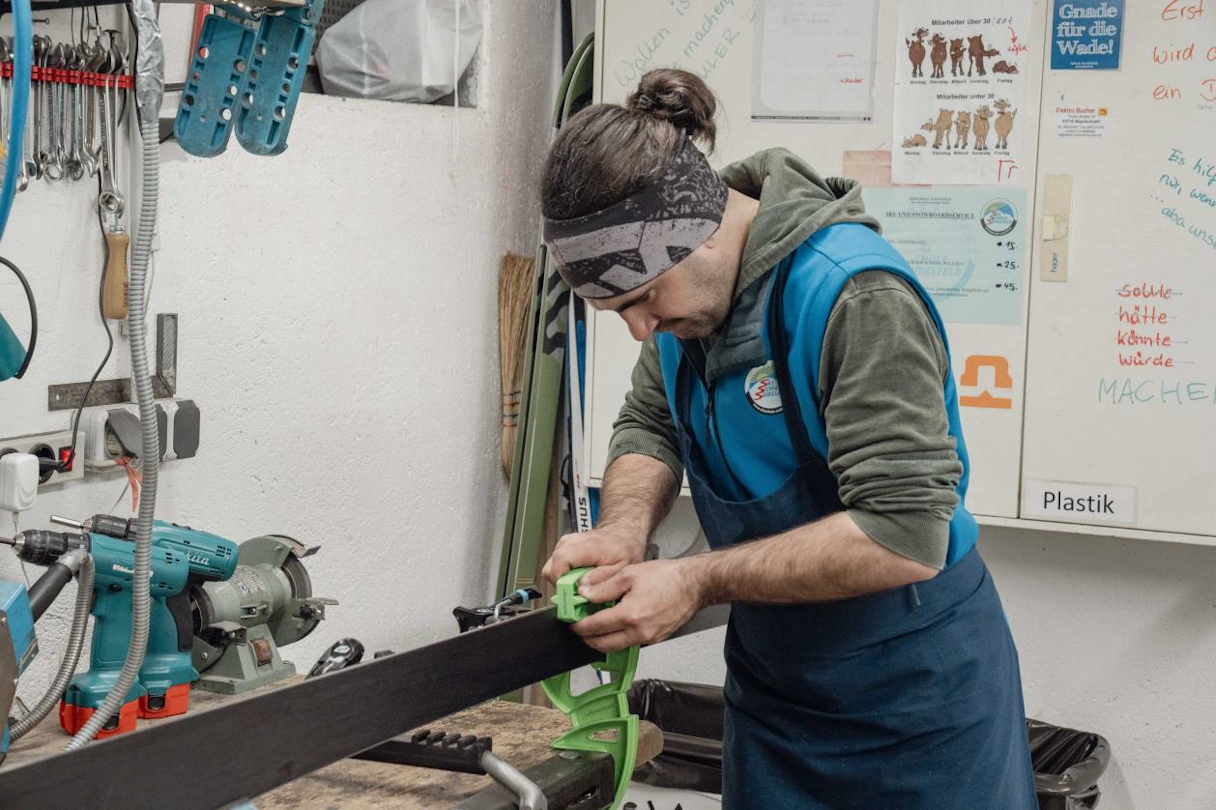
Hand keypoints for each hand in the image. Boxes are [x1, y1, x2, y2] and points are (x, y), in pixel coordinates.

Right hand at [541, 525, 646, 586]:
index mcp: (586, 546)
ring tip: (580, 583)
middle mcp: (571, 542)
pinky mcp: (564, 546)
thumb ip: (602, 578)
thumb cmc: (623, 548)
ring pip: (550, 568)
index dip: (560, 581)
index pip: (560, 561)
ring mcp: (565, 543)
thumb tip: (582, 587)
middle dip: (561, 585)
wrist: (623, 534)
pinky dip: (564, 574)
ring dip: (562, 580)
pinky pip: (555, 565)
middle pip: (550, 568)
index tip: (569, 593)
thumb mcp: (622, 567)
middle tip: (576, 592)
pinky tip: (578, 576)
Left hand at [570, 559, 704, 652]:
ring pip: (617, 647)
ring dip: (603, 639)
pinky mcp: (656, 639)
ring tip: (596, 625)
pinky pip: (631, 643)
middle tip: (579, 627)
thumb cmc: (667, 577)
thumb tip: (583, 592)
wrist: (694, 584)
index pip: (595, 627)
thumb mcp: (628, 574)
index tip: (572, 621)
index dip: (579, 625)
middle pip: (603, 645)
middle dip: (587, 638)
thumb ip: (602, 585)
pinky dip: (619, 637)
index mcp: (630, 616)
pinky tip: (617, 623)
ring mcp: (649, 638)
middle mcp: (639, 632)